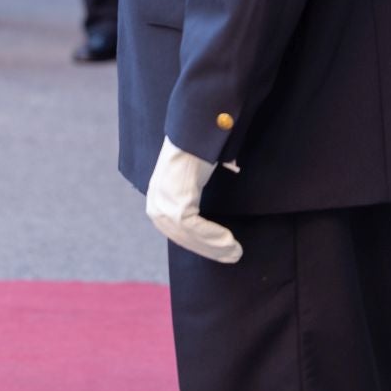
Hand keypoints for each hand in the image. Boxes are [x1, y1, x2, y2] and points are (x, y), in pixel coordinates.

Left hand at [146, 137, 241, 262]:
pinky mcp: (176, 200)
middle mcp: (155, 203)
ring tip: (235, 252)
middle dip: (209, 250)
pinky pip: (194, 227)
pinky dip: (213, 236)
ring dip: (215, 246)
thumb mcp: (187, 181)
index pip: (176, 233)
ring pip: (190, 236)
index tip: (219, 253)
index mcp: (156, 200)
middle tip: (232, 256)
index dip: (199, 245)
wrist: (194, 134)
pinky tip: (229, 240)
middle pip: (183, 237)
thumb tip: (204, 222)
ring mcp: (164, 203)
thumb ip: (188, 199)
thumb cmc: (195, 155)